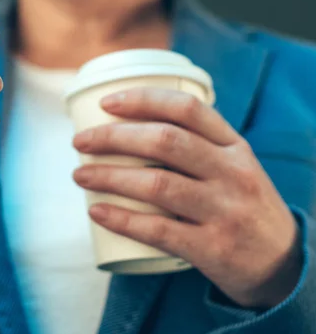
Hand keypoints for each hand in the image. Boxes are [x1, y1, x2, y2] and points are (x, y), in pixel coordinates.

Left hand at [72, 87, 302, 308]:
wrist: (284, 265)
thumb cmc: (241, 204)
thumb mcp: (233, 165)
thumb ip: (196, 143)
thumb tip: (127, 123)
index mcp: (234, 146)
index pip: (187, 108)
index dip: (142, 99)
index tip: (106, 103)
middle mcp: (232, 173)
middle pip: (164, 141)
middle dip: (113, 137)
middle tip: (80, 141)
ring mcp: (225, 212)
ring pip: (157, 184)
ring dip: (109, 177)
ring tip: (80, 175)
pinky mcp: (214, 249)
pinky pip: (159, 230)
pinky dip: (122, 219)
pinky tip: (97, 211)